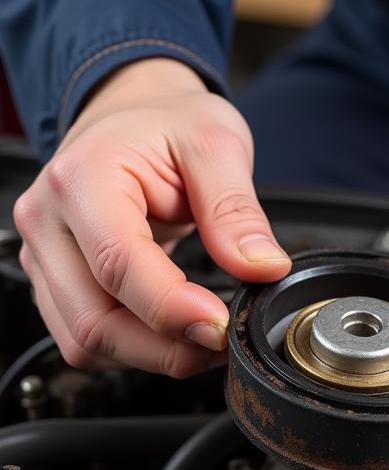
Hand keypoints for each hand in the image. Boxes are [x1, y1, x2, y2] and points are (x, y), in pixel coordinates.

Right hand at [13, 57, 290, 375]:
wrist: (132, 113)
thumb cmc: (167, 124)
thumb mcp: (216, 145)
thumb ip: (237, 210)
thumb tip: (262, 267)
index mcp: (83, 179)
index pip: (118, 264)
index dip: (172, 308)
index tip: (221, 325)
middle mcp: (49, 222)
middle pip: (94, 319)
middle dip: (166, 347)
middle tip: (224, 339)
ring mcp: (45, 256)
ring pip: (86, 341)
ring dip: (152, 355)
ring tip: (207, 337)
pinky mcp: (56, 281)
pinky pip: (86, 337)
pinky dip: (136, 349)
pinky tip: (178, 334)